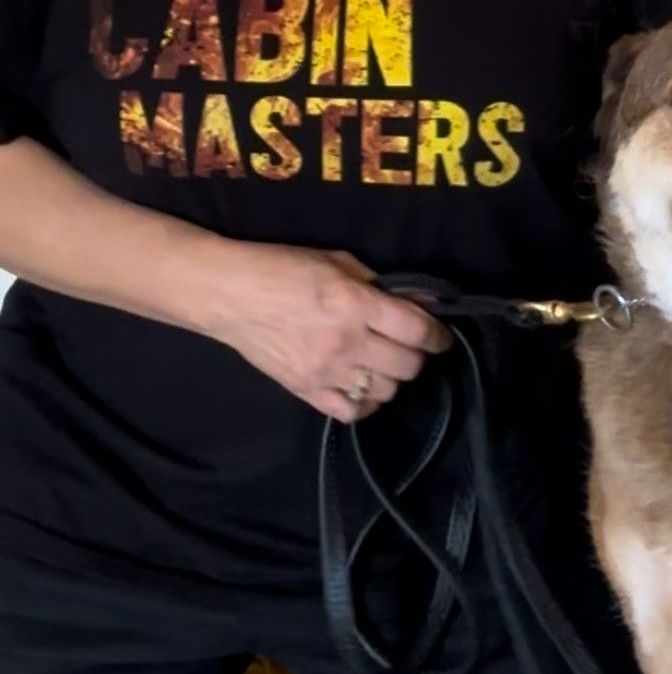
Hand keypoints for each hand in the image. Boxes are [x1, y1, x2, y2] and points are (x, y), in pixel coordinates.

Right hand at [206, 242, 451, 422]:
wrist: (229, 295)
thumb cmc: (282, 268)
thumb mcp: (336, 261)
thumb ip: (377, 284)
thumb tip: (416, 300)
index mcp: (355, 304)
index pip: (416, 330)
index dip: (437, 335)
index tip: (440, 337)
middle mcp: (346, 342)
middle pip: (407, 366)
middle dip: (416, 356)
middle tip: (407, 346)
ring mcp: (326, 372)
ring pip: (386, 391)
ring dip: (391, 378)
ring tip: (381, 363)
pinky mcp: (306, 392)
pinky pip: (353, 412)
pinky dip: (365, 403)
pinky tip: (360, 386)